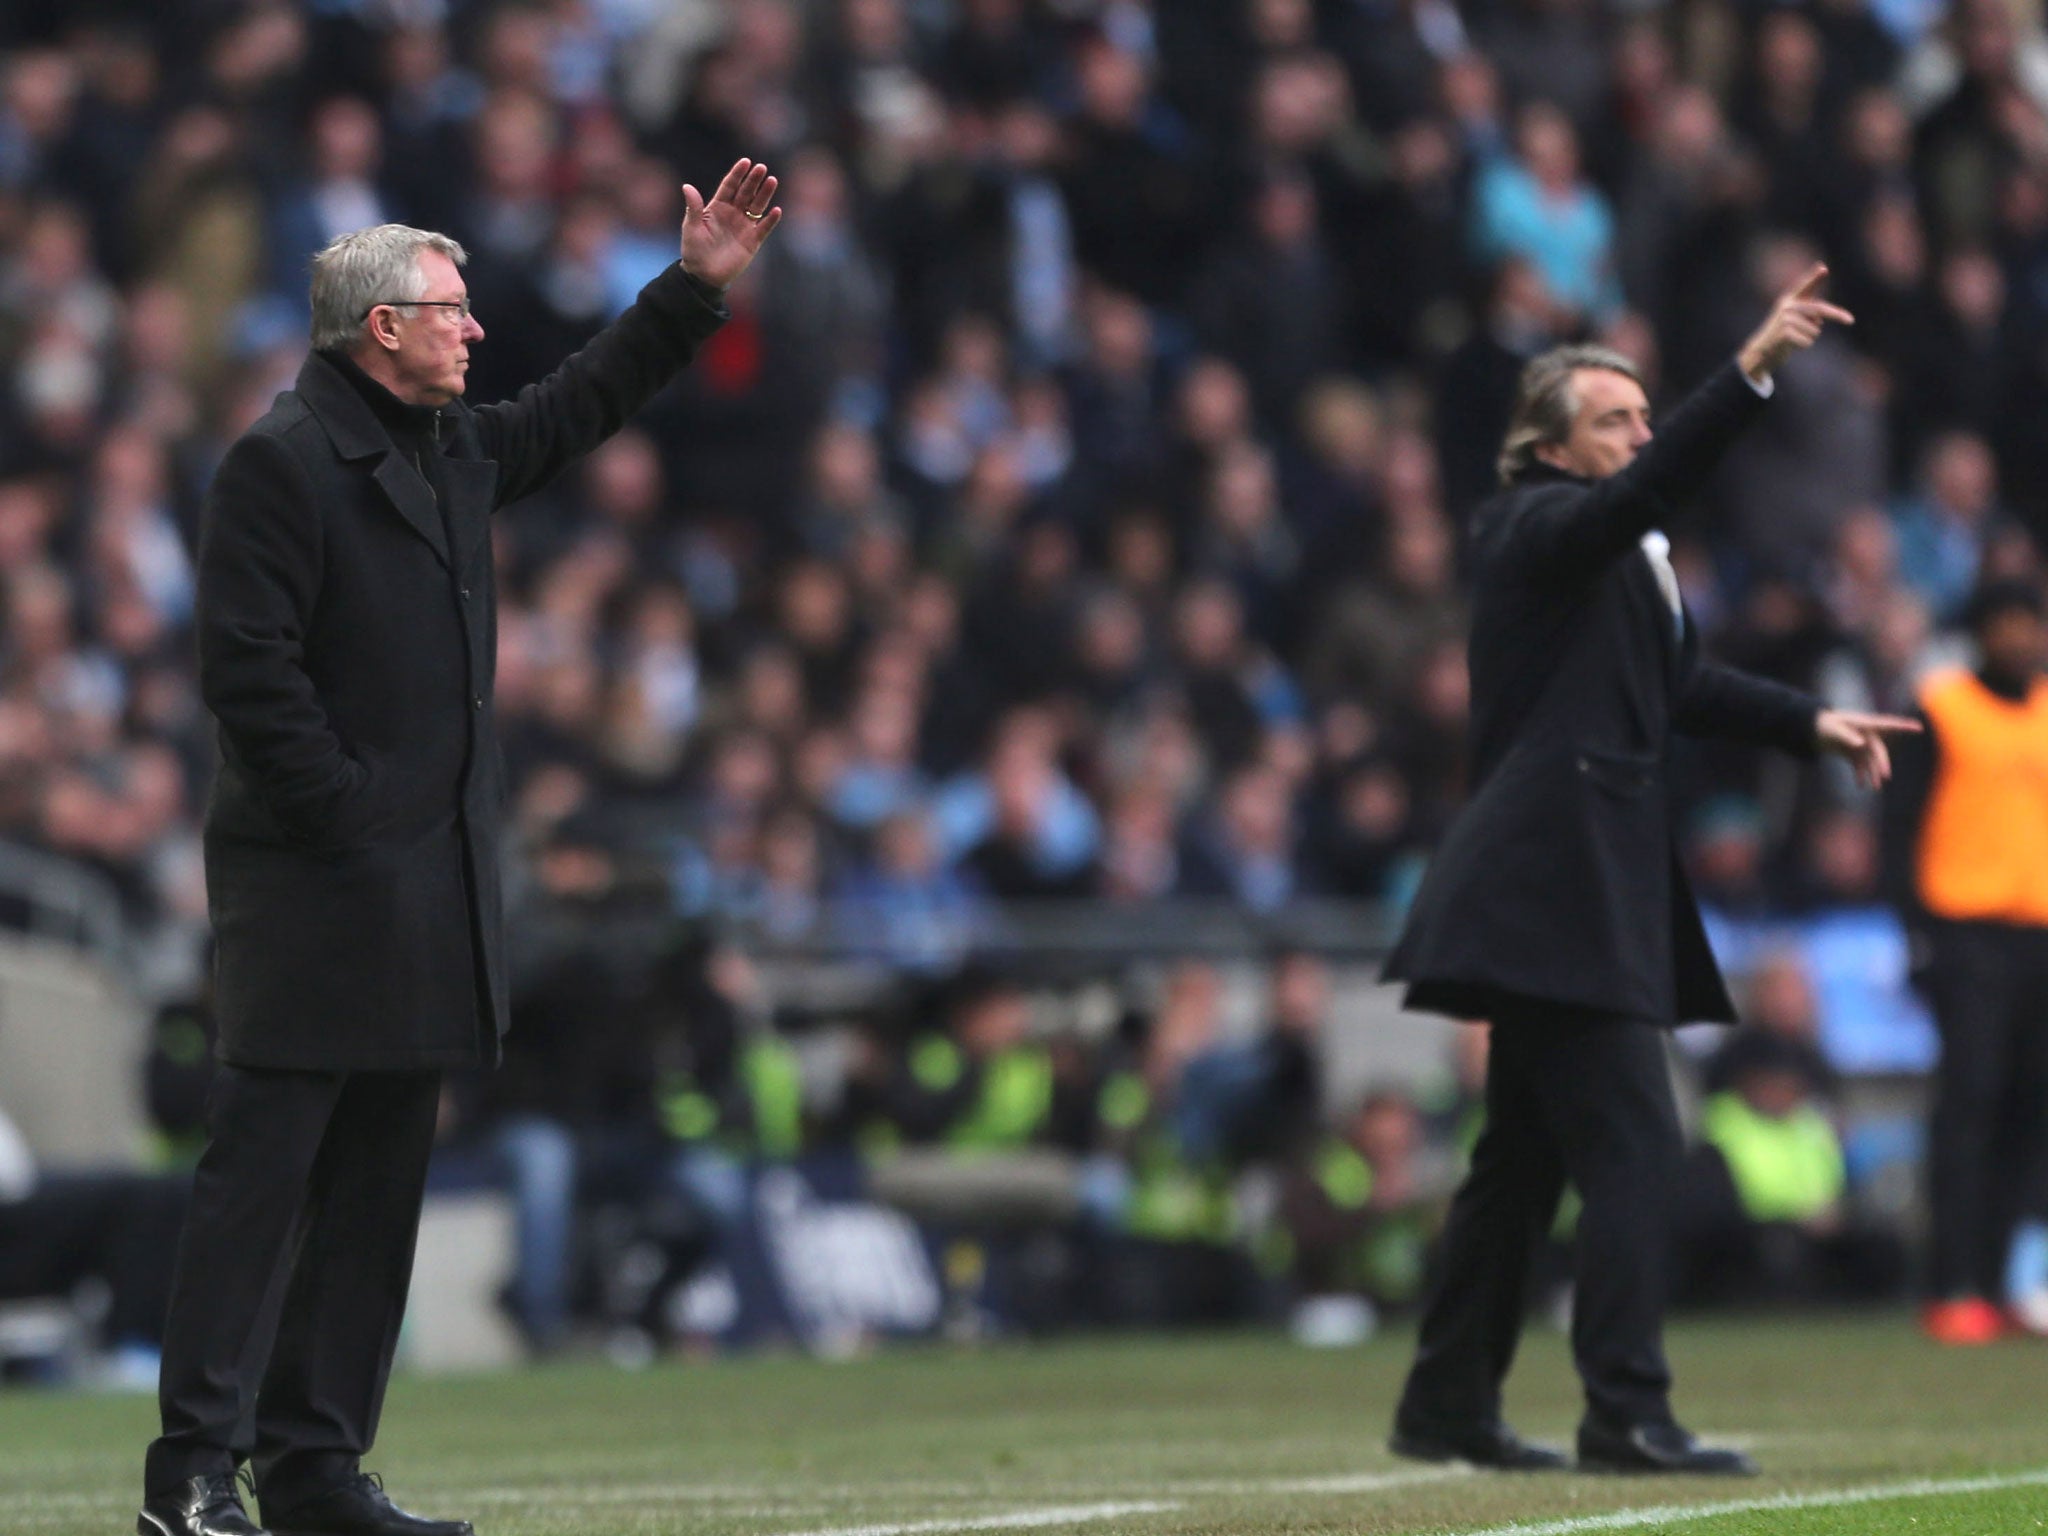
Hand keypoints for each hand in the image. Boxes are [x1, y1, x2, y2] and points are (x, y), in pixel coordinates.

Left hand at [679, 158, 781, 292]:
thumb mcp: (691, 228)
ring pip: (757, 206)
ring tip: (772, 180)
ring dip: (765, 194)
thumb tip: (687, 186)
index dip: (737, 174)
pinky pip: (764, 228)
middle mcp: (732, 214)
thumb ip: (693, 207)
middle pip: (746, 193)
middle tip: (761, 168)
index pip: (729, 186)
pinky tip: (776, 211)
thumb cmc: (694, 251)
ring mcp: (744, 227)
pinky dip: (771, 220)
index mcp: (717, 208)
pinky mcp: (752, 242)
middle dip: (753, 180)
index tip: (746, 162)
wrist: (704, 276)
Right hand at [1737, 263, 1853, 384]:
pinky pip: (1808, 341)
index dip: (1814, 277)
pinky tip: (1790, 345)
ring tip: (1794, 338)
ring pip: (1815, 329)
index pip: (1805, 287)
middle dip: (1838, 315)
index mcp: (1789, 300)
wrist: (1761, 351)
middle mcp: (1787, 307)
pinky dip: (1803, 345)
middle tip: (1851, 321)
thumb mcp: (1793, 319)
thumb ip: (1809, 314)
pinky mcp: (1785, 333)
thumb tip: (1819, 320)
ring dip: (1809, 337)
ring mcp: (1785, 319)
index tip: (1823, 268)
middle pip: (1819, 310)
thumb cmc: (1782, 334)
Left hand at [1814, 708, 1919, 789]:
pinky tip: (1861, 785)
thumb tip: (1862, 744)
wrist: (1812, 728)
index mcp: (1865, 725)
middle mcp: (1866, 735)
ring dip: (1872, 773)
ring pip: (1869, 760)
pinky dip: (1860, 774)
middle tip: (1885, 776)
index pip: (1888, 724)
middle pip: (1878, 750)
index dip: (1904, 726)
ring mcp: (1860, 743)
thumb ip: (1847, 736)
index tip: (1918, 727)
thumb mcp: (1834, 729)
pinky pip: (1859, 764)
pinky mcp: (1852, 752)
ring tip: (1874, 788)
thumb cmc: (1825, 724)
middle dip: (1882, 763)